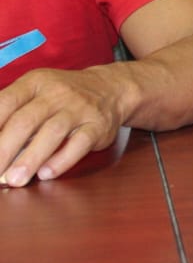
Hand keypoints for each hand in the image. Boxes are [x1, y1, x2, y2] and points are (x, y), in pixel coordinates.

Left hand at [0, 67, 126, 186]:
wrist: (111, 88)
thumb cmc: (62, 97)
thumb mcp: (35, 92)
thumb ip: (10, 113)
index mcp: (35, 82)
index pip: (5, 103)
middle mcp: (57, 93)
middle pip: (26, 121)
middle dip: (4, 150)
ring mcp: (80, 108)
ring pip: (53, 132)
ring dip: (30, 158)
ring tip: (14, 180)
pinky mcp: (99, 125)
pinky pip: (80, 143)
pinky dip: (62, 160)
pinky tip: (46, 173)